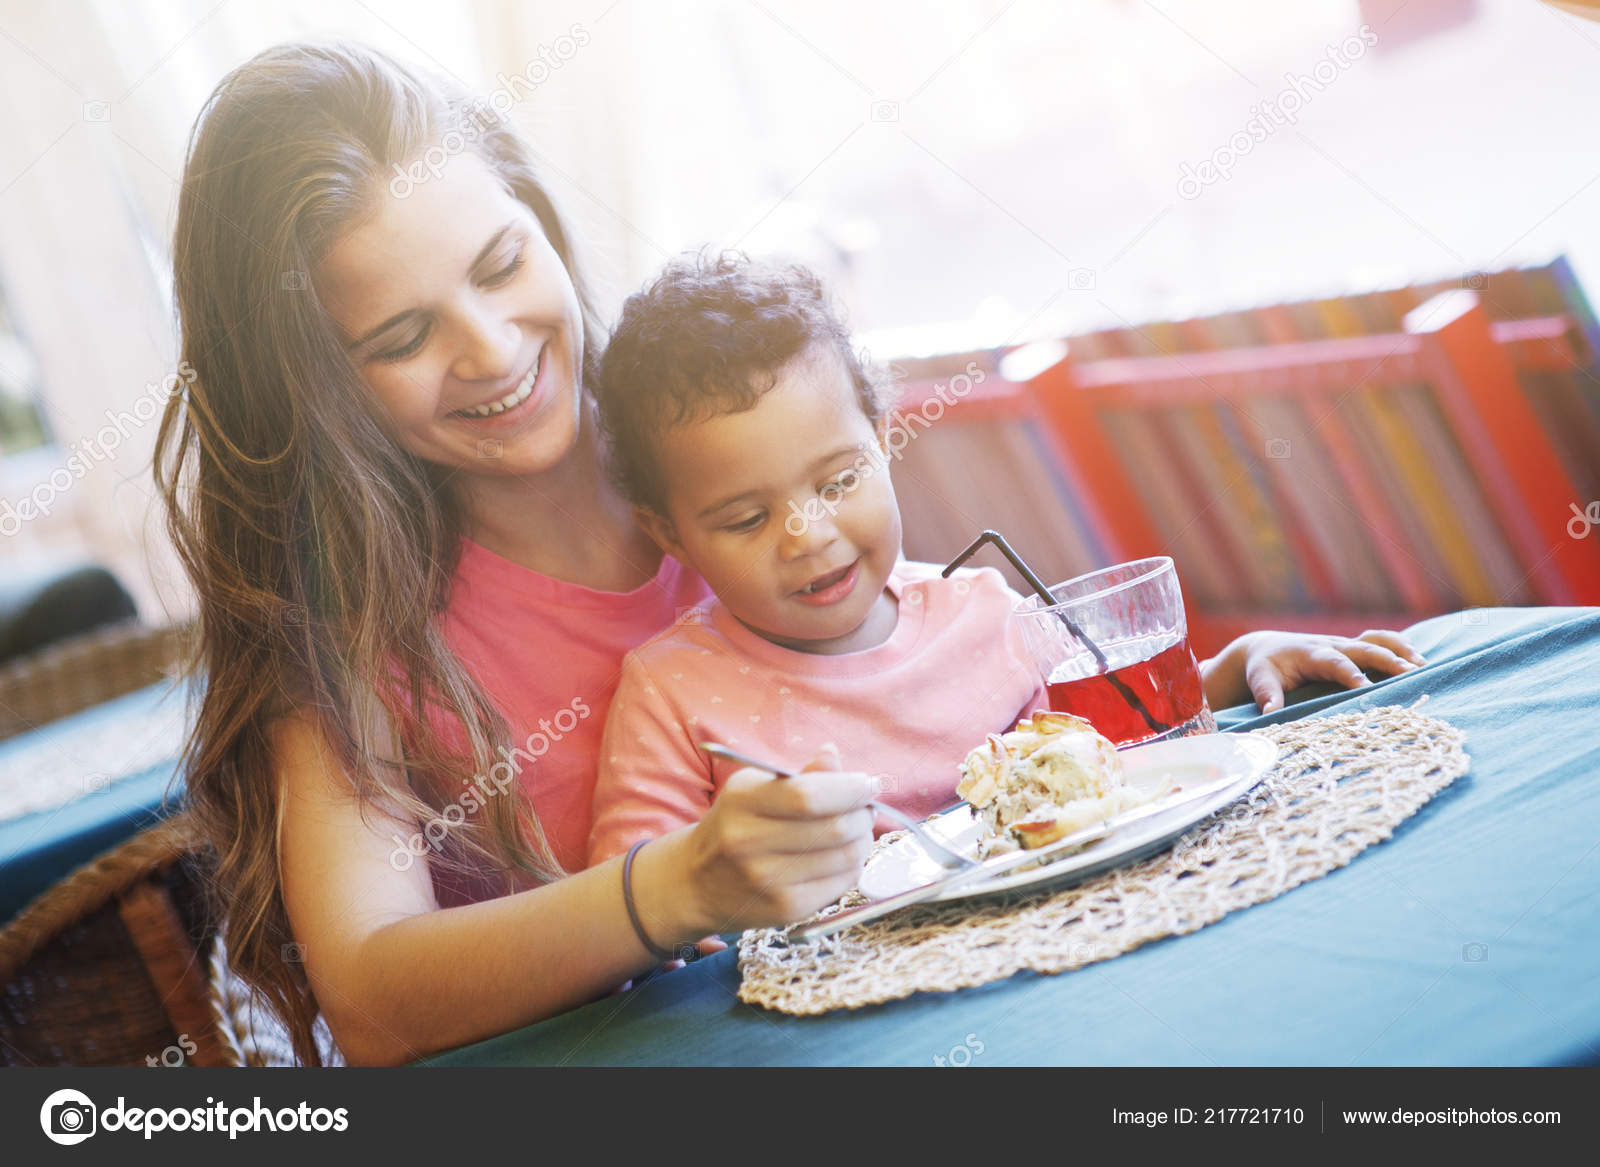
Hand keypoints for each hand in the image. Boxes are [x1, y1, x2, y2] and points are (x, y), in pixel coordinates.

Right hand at [649, 743, 877, 935]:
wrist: (696, 882)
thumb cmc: (734, 826)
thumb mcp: (755, 789)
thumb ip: (799, 775)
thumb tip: (834, 755)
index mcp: (742, 801)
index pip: (809, 795)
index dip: (850, 788)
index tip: (867, 782)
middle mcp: (749, 842)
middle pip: (835, 828)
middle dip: (863, 814)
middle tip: (866, 808)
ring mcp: (767, 880)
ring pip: (846, 857)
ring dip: (863, 840)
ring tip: (857, 831)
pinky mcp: (786, 909)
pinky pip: (842, 883)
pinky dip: (853, 865)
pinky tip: (842, 856)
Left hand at [1207, 629, 1425, 713]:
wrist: (1267, 648)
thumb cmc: (1265, 667)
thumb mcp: (1260, 679)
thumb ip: (1267, 695)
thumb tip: (1270, 714)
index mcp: (1310, 654)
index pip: (1334, 662)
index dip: (1350, 673)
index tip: (1365, 688)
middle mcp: (1332, 645)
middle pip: (1363, 648)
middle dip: (1386, 660)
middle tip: (1410, 675)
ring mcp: (1345, 644)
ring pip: (1376, 641)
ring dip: (1399, 650)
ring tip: (1423, 667)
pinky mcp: (1353, 647)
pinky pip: (1380, 641)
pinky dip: (1400, 646)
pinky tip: (1421, 662)